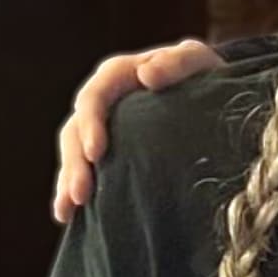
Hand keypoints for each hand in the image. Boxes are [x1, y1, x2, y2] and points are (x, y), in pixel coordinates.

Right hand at [51, 39, 220, 222]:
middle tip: (81, 194)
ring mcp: (101, 126)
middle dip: (75, 163)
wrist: (210, 89)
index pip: (95, 98)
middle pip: (76, 130)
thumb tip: (146, 75)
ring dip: (69, 180)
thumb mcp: (196, 61)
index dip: (91, 124)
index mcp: (118, 76)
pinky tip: (67, 215)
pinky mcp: (106, 150)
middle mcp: (103, 101)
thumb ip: (177, 62)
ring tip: (69, 209)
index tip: (95, 153)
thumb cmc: (201, 73)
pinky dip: (72, 191)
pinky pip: (83, 169)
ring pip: (73, 153)